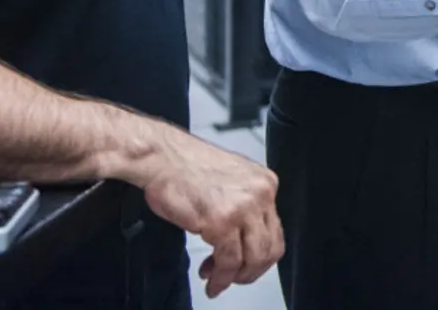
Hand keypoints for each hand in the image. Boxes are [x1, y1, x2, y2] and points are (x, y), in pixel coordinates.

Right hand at [136, 130, 283, 298]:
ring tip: (219, 281)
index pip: (275, 230)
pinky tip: (212, 280)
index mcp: (265, 183)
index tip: (244, 264)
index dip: (259, 255)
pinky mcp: (222, 221)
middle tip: (234, 278)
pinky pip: (229, 261)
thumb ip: (243, 205)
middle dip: (251, 270)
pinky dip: (221, 278)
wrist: (162, 156)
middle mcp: (260, 193)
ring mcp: (243, 207)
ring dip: (236, 278)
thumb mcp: (230, 181)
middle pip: (271, 247)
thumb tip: (245, 238)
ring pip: (254, 258)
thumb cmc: (186, 167)